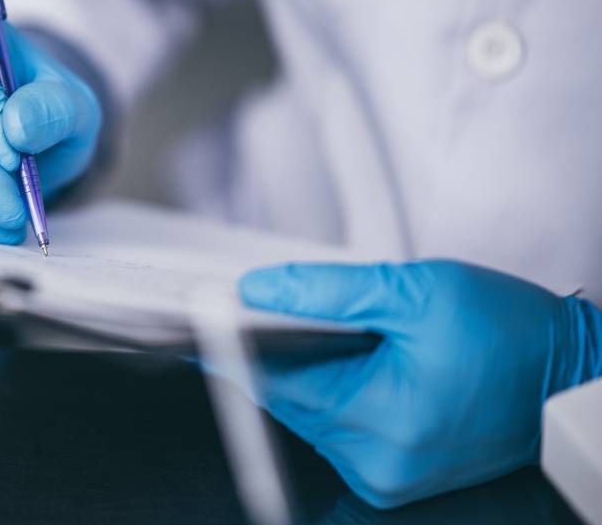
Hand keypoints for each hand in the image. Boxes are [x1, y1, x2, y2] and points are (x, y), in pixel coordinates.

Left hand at [239, 261, 601, 507]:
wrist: (571, 380)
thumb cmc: (512, 335)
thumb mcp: (418, 292)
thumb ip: (328, 289)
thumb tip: (260, 289)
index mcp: (381, 418)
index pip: (273, 382)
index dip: (234, 344)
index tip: (200, 318)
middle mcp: (377, 461)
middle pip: (288, 398)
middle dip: (275, 351)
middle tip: (269, 307)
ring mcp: (385, 474)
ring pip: (310, 412)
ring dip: (306, 370)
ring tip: (331, 331)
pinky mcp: (395, 475)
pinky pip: (338, 427)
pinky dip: (332, 390)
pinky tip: (350, 359)